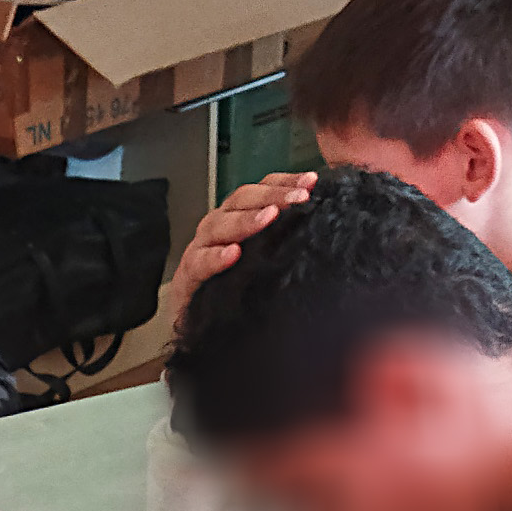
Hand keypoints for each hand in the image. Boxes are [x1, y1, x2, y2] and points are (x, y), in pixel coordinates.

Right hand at [171, 171, 318, 309]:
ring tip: (269, 217)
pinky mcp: (188, 276)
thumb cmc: (237, 292)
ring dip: (246, 220)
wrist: (204, 328)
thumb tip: (323, 224)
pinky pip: (199, 262)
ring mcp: (202, 248)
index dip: (286, 181)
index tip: (312, 182)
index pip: (263, 188)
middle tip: (298, 198)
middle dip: (272, 196)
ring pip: (220, 225)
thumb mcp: (267, 262)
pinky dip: (215, 257)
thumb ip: (287, 240)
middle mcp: (220, 226)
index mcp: (241, 216)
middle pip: (243, 199)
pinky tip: (232, 254)